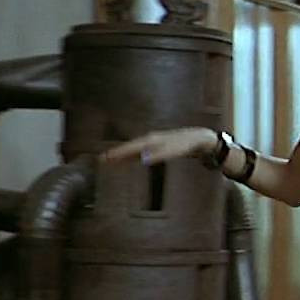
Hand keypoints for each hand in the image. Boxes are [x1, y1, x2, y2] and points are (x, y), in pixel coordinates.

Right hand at [101, 127, 216, 165]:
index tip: (105, 157)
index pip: (130, 147)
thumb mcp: (174, 151)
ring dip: (122, 155)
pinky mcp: (158, 146)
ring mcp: (153, 142)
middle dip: (116, 154)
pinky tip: (129, 160)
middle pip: (129, 147)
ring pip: (134, 149)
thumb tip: (143, 159)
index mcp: (151, 140)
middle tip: (101, 160)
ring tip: (109, 160)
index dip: (118, 153)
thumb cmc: (186, 145)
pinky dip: (132, 155)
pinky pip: (141, 151)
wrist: (198, 139)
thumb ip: (159, 155)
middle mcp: (150, 140)